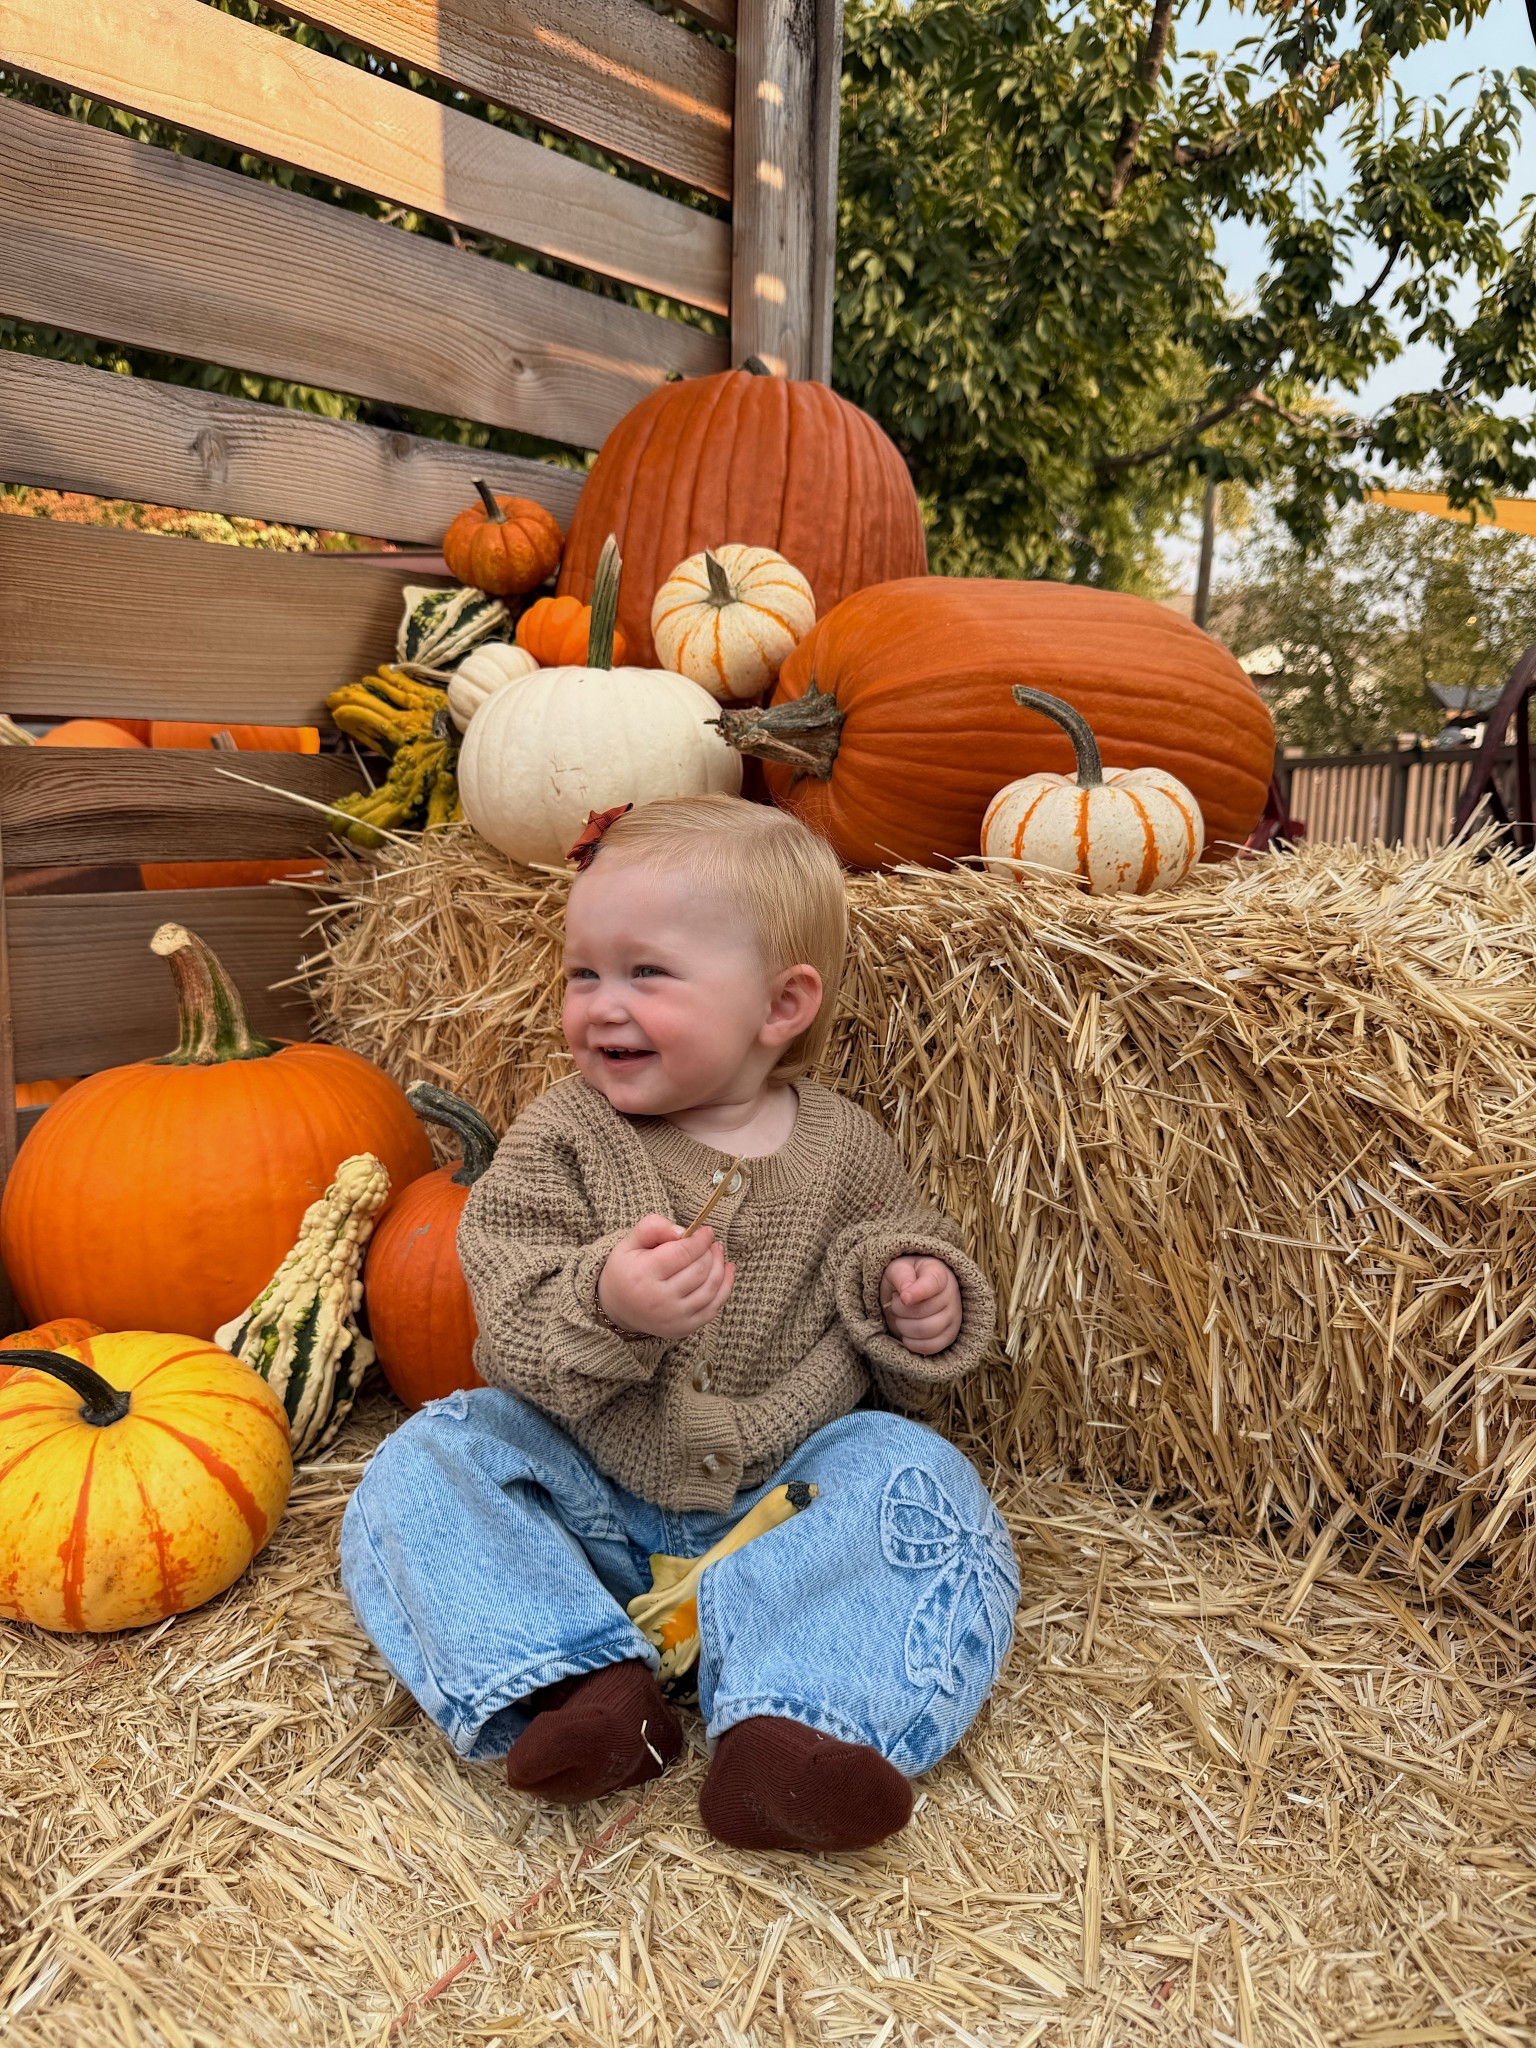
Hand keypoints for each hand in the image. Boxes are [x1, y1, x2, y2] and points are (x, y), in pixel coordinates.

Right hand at [597, 1214, 734, 1341]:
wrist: (616, 1307)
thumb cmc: (626, 1270)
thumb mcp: (629, 1242)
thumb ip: (652, 1227)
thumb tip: (682, 1231)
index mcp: (642, 1275)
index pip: (682, 1253)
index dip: (700, 1240)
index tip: (706, 1231)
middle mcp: (658, 1300)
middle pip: (699, 1271)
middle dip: (710, 1252)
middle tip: (711, 1242)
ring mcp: (673, 1317)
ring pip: (710, 1289)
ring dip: (720, 1267)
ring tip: (718, 1253)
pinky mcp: (683, 1328)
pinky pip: (713, 1308)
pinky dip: (725, 1288)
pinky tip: (727, 1271)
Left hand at [880, 1256, 961, 1355]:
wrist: (912, 1293)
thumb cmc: (905, 1278)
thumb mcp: (897, 1268)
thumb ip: (901, 1276)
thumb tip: (906, 1295)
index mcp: (939, 1273)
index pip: (932, 1284)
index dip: (916, 1293)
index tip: (903, 1297)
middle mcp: (952, 1294)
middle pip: (924, 1310)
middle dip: (901, 1310)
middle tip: (895, 1303)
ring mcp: (954, 1316)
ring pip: (927, 1331)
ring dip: (905, 1327)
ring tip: (901, 1318)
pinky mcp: (950, 1335)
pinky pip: (931, 1346)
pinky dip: (913, 1343)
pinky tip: (907, 1334)